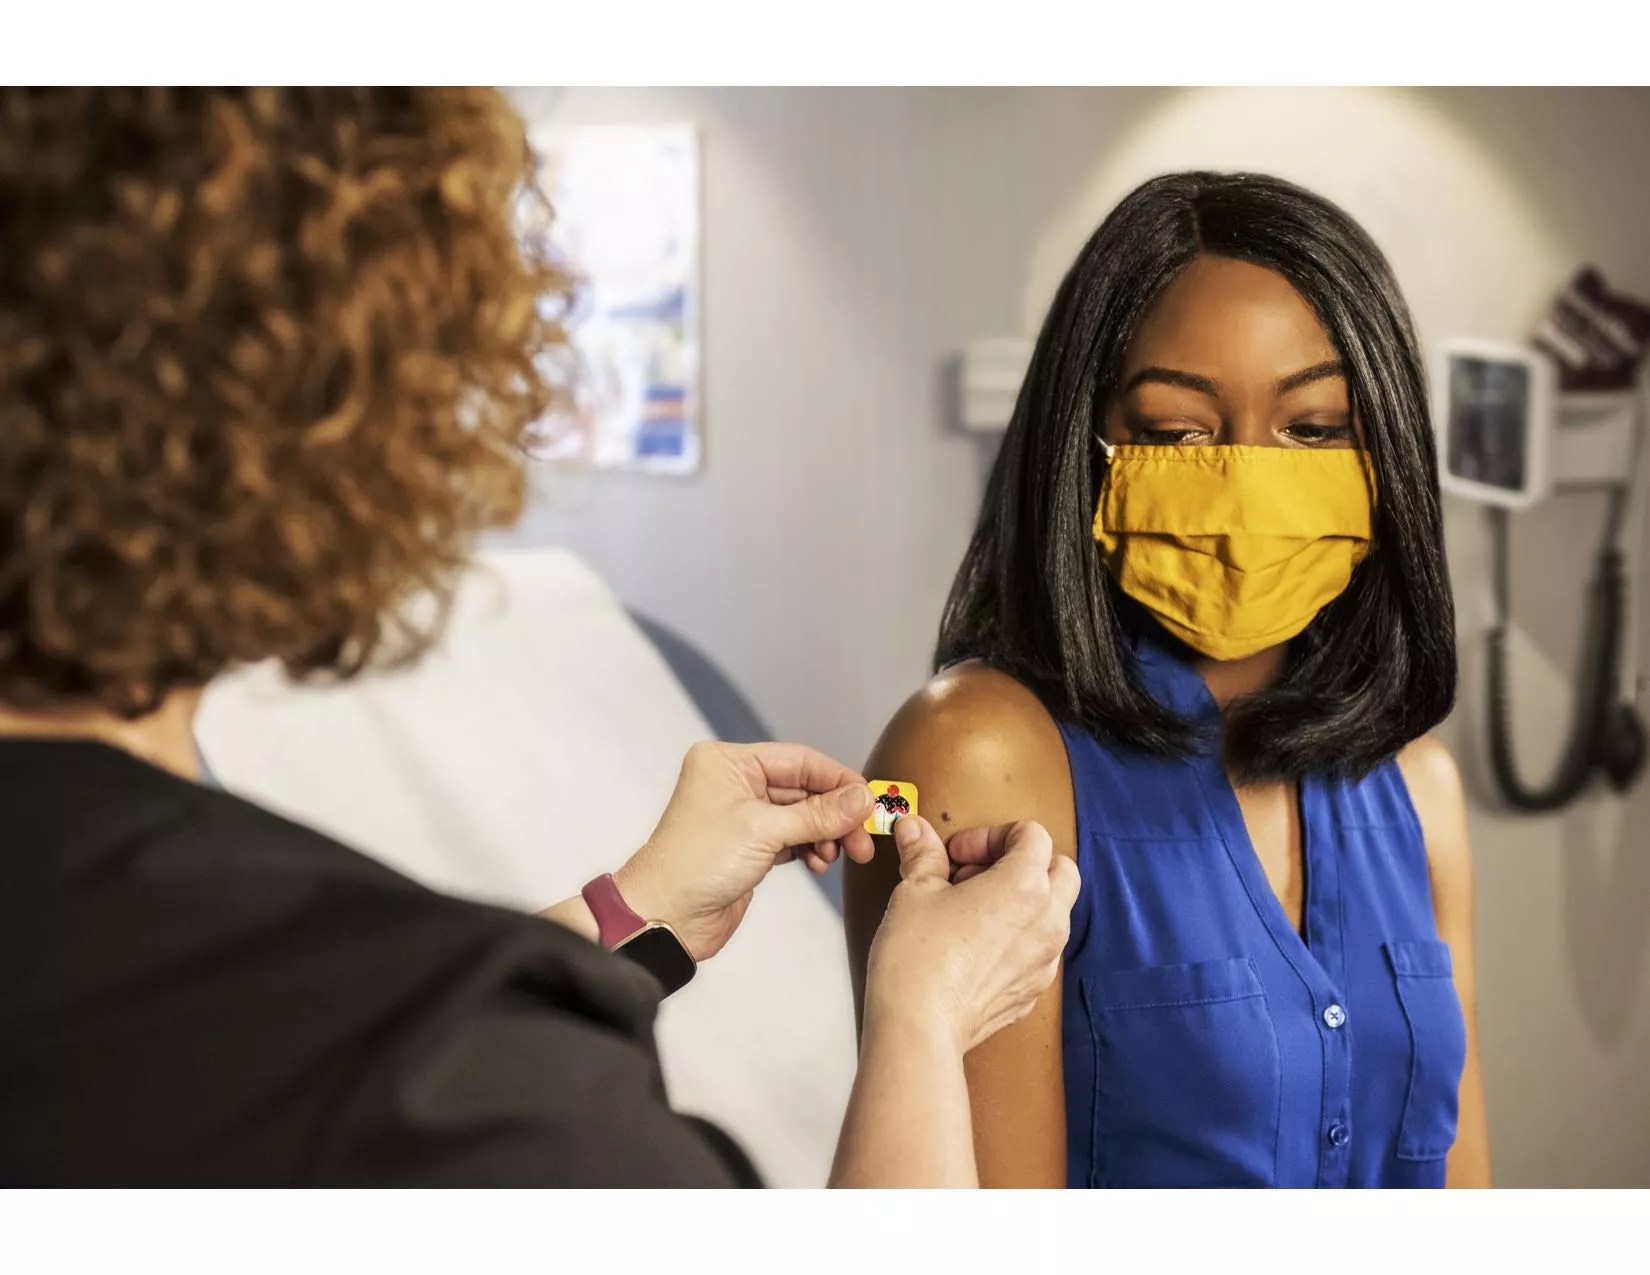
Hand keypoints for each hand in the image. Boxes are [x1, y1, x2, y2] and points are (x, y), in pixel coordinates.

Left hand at [614, 741, 875, 960]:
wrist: (664, 918)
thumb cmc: (699, 863)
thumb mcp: (764, 831)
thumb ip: (818, 814)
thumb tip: (865, 798)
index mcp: (729, 763)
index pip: (799, 760)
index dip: (838, 780)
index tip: (869, 802)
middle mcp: (735, 783)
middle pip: (804, 789)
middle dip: (836, 814)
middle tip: (862, 840)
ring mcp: (743, 816)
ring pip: (802, 816)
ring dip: (826, 834)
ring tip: (840, 855)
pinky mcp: (750, 847)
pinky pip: (793, 838)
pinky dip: (811, 848)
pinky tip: (819, 863)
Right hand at [863, 816, 1077, 1053]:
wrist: (919, 1026)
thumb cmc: (918, 957)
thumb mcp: (915, 890)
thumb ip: (923, 853)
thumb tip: (915, 829)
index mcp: (1026, 885)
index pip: (1032, 835)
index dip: (991, 835)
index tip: (958, 854)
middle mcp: (1048, 921)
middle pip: (1061, 870)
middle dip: (1022, 863)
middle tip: (976, 875)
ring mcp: (1045, 960)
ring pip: (1054, 912)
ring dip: (1023, 900)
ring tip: (972, 911)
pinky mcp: (1033, 990)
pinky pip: (1039, 950)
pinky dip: (1018, 938)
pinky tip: (975, 948)